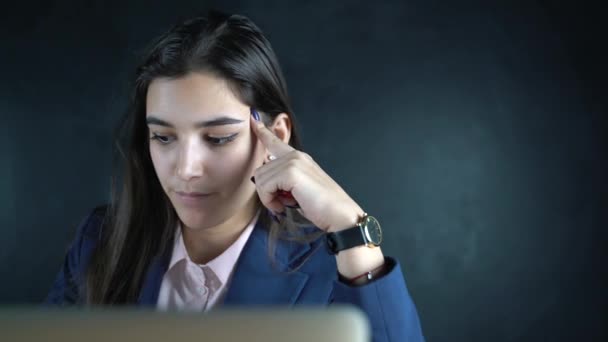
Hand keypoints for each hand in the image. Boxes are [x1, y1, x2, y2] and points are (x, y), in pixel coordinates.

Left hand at [250, 115, 363, 231]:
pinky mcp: (291, 172)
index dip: (262, 131)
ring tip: (284, 206)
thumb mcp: (299, 191)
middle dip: (266, 191)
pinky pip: (265, 186)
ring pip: (260, 179)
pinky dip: (269, 201)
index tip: (253, 119)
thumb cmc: (323, 207)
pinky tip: (283, 207)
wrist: (340, 216)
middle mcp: (296, 156)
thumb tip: (264, 182)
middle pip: (260, 170)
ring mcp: (294, 162)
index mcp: (299, 158)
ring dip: (268, 198)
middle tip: (281, 204)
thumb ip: (283, 181)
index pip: (276, 142)